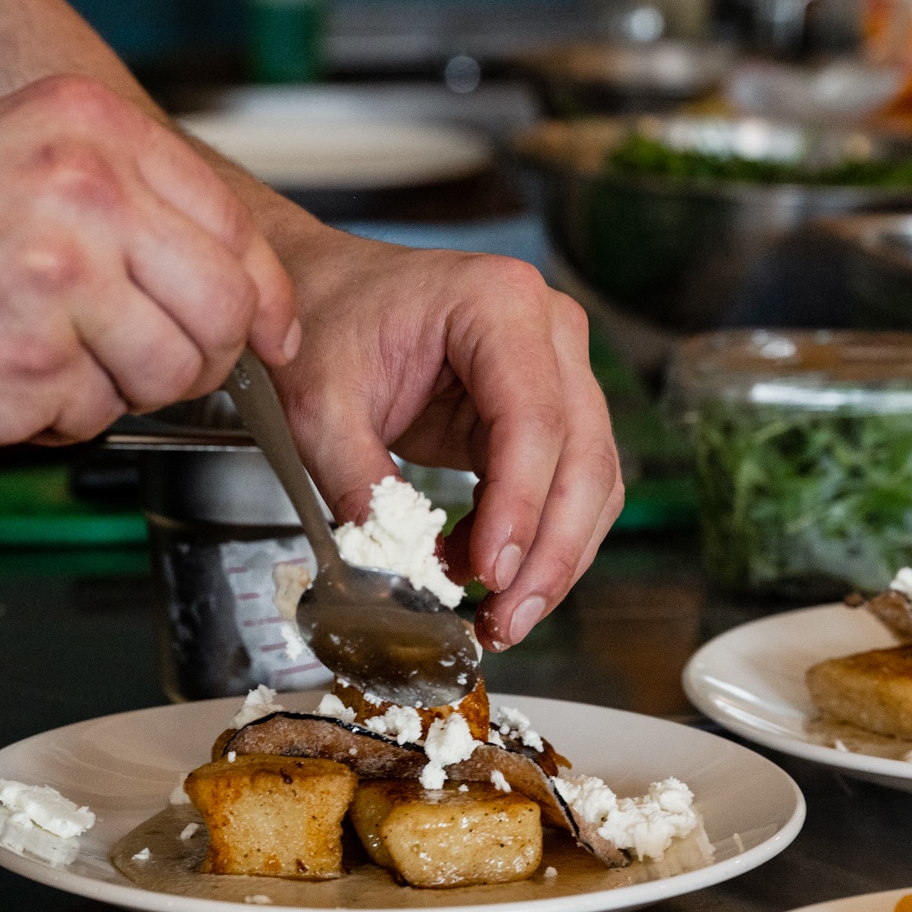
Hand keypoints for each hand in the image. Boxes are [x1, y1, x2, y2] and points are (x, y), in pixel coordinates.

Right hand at [0, 75, 296, 445]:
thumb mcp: (19, 160)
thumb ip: (129, 199)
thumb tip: (241, 277)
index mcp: (88, 127)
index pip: (235, 227)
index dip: (263, 298)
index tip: (267, 335)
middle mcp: (85, 189)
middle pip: (226, 308)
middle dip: (206, 356)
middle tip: (149, 362)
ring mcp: (61, 277)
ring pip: (174, 372)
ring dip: (125, 389)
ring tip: (52, 359)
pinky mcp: (32, 361)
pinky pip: (100, 414)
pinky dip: (61, 416)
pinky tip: (2, 377)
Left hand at [268, 230, 623, 650]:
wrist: (326, 292)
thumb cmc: (325, 321)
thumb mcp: (320, 405)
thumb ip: (357, 484)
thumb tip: (395, 568)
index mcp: (498, 303)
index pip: (534, 420)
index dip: (521, 507)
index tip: (491, 573)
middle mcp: (548, 331)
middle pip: (584, 457)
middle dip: (550, 552)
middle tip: (507, 619)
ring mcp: (557, 369)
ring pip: (592, 481)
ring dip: (553, 557)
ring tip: (498, 615)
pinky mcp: (547, 411)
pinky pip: (565, 487)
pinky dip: (535, 540)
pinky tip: (485, 574)